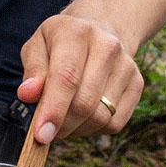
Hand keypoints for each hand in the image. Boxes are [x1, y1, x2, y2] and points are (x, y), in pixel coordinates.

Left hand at [16, 13, 143, 144]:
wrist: (98, 31)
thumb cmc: (61, 43)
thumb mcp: (37, 47)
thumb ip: (32, 71)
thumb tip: (28, 94)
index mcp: (77, 33)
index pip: (66, 78)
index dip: (53, 110)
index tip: (41, 135)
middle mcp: (107, 46)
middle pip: (85, 103)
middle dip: (62, 125)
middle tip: (46, 131)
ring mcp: (126, 65)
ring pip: (101, 117)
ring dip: (77, 129)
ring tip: (63, 120)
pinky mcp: (137, 84)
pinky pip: (115, 123)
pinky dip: (94, 129)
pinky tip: (82, 117)